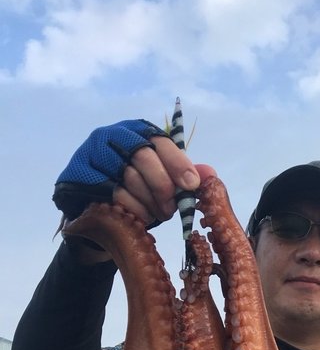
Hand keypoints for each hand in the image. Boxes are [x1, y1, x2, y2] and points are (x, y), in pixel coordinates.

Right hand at [53, 119, 199, 226]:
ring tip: (158, 216)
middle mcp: (112, 135)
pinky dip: (131, 208)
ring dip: (148, 202)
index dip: (178, 163)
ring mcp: (91, 152)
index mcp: (136, 131)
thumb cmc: (136, 191)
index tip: (192, 186)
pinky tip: (139, 218)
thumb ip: (185, 175)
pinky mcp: (78, 174)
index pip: (160, 140)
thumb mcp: (163, 180)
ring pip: (128, 177)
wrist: (97, 210)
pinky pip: (111, 193)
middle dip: (163, 186)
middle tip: (172, 209)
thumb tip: (210, 174)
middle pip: (143, 156)